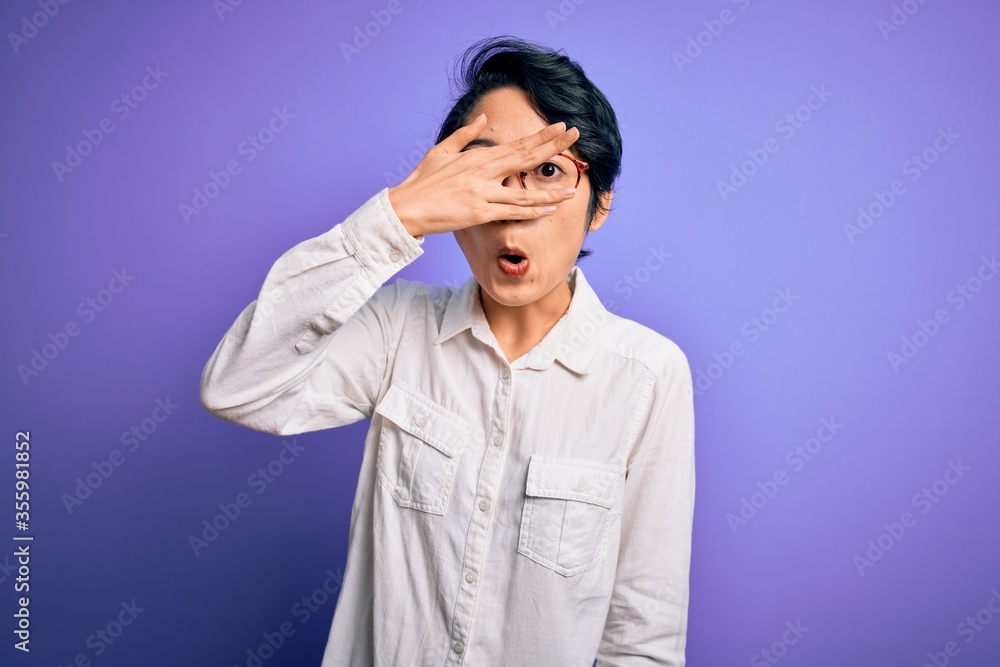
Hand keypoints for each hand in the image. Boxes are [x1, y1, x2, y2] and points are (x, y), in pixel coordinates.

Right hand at [387, 113, 579, 238]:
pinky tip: (549, 209)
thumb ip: (465, 134)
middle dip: (553, 145)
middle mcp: (483, 171)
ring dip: (550, 191)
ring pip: (524, 192)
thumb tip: (482, 118)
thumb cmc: (422, 180)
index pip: (517, 144)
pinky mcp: (478, 212)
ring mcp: (482, 192)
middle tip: (574, 134)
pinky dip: (532, 211)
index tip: (561, 127)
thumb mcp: (442, 150)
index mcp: (477, 156)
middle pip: (526, 157)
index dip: (541, 136)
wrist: (406, 206)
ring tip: (572, 188)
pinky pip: (511, 212)